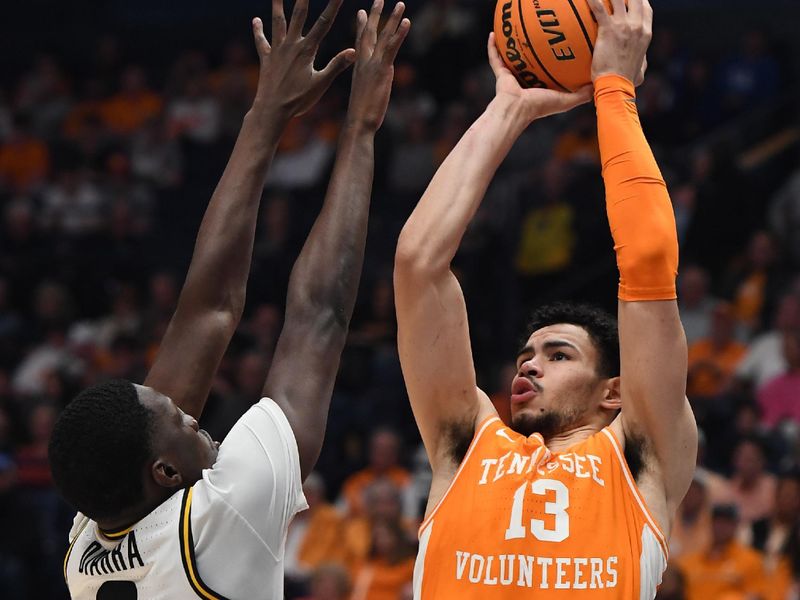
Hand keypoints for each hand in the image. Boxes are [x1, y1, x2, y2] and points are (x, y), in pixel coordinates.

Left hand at [252, 0, 355, 118]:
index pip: (324, 23)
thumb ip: (336, 65)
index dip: (333, 6)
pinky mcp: (266, 58)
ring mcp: (277, 50)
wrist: (272, 110)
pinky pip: (262, 41)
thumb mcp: (321, 84)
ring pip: (278, 22)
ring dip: (277, 6)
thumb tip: (354, 51)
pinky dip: (258, 30)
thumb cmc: (298, 100)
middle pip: (299, 15)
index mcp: (307, 50)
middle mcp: (291, 45)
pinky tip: (256, 20)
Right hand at [346, 0, 410, 131]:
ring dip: (393, 18)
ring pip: (384, 36)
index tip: (362, 12)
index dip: (362, 26)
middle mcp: (364, 62)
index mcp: (359, 67)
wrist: (358, 122)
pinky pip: (392, 47)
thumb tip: (372, 88)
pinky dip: (399, 34)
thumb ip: (368, 87)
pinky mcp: (382, 69)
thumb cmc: (360, 115)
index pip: (360, 42)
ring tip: (401, 4)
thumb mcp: (363, 96)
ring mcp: (373, 64)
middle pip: (369, 33)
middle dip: (375, 15)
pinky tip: (406, 22)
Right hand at [487, 33, 590, 122]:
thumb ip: (582, 94)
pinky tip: (493, 34)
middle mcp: (525, 81)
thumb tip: (597, 84)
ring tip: (515, 29)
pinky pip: (494, 57)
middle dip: (533, 49)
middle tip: (541, 33)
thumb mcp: (566, 100)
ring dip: (512, 45)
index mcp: (540, 87)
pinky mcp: (500, 74)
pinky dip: (492, 47)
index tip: (562, 46)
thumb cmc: (539, 107)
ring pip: (511, 57)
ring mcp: (512, 77)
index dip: (553, 60)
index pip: (548, 71)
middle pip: (530, 61)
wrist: (516, 110)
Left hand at [586, 0, 651, 84]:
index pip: (645, 8)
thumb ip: (640, 63)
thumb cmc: (625, 82)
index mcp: (645, 33)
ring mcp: (624, 26)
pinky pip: (599, 8)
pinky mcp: (609, 29)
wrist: (616, 85)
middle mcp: (637, 26)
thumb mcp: (639, 71)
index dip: (638, 0)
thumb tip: (639, 64)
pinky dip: (593, 1)